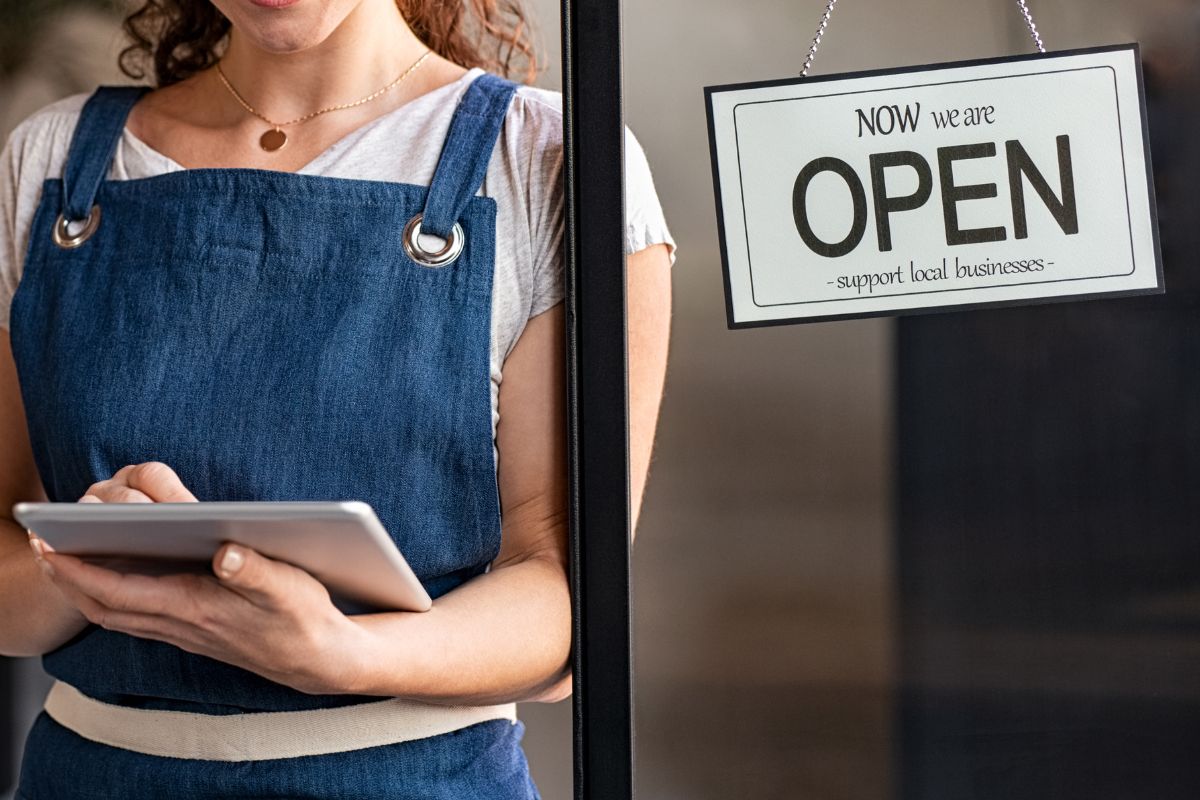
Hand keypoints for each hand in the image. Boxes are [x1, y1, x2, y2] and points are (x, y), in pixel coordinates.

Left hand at [25, 462, 373, 695]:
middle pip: (104, 606)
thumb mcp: (289, 589)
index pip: (121, 592)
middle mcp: (181, 624)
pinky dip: (110, 597)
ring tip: (64, 558)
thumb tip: (225, 552)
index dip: (80, 571)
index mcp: (196, 608)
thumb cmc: (304, 619)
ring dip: (83, 589)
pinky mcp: (193, 630)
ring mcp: (184, 631)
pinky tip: (112, 577)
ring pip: (116, 614)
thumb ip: (256, 571)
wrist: (319, 659)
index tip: (50, 545)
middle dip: (67, 578)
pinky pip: (136, 616)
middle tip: (42, 545)